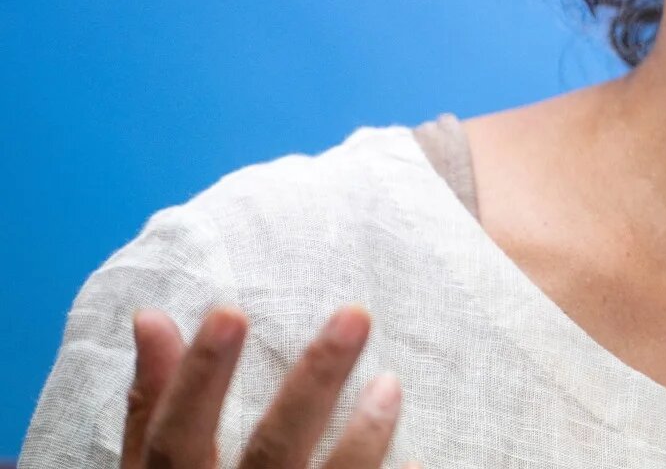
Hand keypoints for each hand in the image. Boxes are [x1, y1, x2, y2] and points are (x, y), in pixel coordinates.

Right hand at [122, 304, 414, 468]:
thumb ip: (152, 409)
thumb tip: (152, 317)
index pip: (175, 438)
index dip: (198, 379)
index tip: (231, 311)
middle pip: (269, 453)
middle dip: (312, 384)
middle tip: (356, 315)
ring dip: (362, 440)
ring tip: (391, 384)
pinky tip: (416, 464)